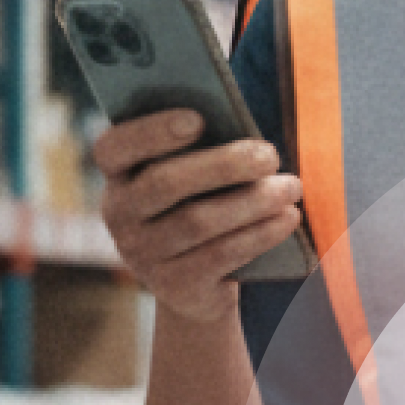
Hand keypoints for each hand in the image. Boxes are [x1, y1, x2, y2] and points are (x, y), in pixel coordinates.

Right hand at [93, 109, 302, 324]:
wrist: (197, 282)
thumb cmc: (201, 202)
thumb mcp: (192, 173)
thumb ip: (202, 148)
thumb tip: (245, 136)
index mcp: (119, 174)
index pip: (113, 148)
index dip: (152, 132)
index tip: (197, 118)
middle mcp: (120, 215)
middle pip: (164, 183)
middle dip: (223, 165)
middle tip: (269, 155)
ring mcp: (142, 255)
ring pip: (197, 221)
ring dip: (252, 201)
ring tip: (291, 187)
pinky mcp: (173, 286)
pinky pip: (219, 255)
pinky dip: (259, 234)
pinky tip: (288, 218)